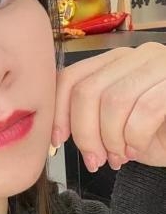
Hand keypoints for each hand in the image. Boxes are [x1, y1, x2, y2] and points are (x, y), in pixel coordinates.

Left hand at [51, 42, 165, 171]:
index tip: (58, 140)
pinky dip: (135, 137)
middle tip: (95, 159)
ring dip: (111, 138)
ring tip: (119, 157)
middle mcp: (139, 55)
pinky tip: (137, 149)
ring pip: (115, 101)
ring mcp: (163, 64)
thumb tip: (58, 132)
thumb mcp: (118, 127)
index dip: (60, 111)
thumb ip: (91, 119)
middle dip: (85, 133)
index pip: (72, 77)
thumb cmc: (162, 135)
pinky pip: (146, 110)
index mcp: (117, 62)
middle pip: (88, 91)